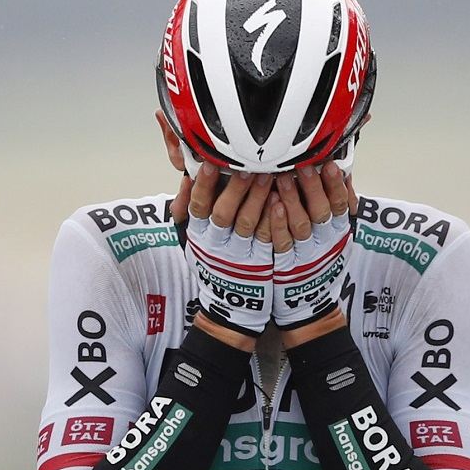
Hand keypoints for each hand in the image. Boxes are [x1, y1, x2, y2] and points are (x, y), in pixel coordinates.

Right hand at [184, 164, 274, 337]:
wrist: (233, 307)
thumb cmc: (217, 266)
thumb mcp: (197, 242)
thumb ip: (192, 213)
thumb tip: (187, 180)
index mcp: (199, 236)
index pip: (198, 206)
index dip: (203, 185)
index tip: (209, 163)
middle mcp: (216, 246)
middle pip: (223, 212)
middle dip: (235, 187)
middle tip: (247, 165)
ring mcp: (240, 256)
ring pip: (248, 223)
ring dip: (258, 197)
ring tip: (269, 175)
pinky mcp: (262, 263)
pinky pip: (268, 238)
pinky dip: (275, 218)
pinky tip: (282, 200)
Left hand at [269, 161, 353, 329]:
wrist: (308, 305)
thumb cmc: (320, 264)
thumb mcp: (337, 237)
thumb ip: (338, 209)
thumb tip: (343, 174)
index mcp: (339, 233)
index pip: (341, 205)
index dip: (336, 185)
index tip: (330, 164)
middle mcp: (325, 243)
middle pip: (322, 212)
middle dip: (313, 187)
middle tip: (304, 165)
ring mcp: (305, 256)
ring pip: (301, 225)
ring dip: (293, 200)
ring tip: (283, 177)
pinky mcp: (285, 266)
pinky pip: (282, 242)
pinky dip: (277, 223)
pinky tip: (272, 204)